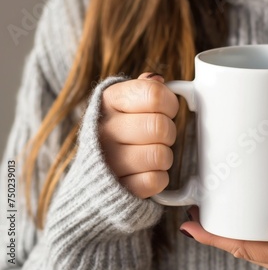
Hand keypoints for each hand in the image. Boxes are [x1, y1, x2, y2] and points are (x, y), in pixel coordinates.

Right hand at [99, 72, 178, 197]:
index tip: (167, 110)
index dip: (170, 103)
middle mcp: (103, 130)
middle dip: (169, 132)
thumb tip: (159, 80)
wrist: (96, 172)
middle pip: (160, 126)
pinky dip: (159, 178)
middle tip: (159, 136)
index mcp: (109, 101)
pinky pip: (155, 181)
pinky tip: (147, 171)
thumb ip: (144, 88)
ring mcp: (108, 161)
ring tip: (152, 153)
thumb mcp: (127, 102)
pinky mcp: (118, 188)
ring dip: (165, 156)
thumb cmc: (122, 130)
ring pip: (160, 155)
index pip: (154, 94)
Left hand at [180, 207, 267, 269]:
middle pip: (238, 246)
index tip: (189, 227)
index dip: (212, 238)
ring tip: (213, 211)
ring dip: (228, 230)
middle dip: (213, 233)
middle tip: (194, 213)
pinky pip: (260, 241)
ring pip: (248, 244)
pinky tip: (244, 217)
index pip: (241, 247)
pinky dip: (245, 229)